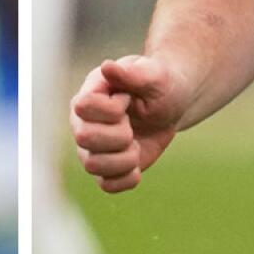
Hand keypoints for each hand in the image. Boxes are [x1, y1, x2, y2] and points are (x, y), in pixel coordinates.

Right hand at [71, 54, 188, 193]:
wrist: (170, 106)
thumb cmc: (160, 84)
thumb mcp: (154, 75)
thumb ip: (132, 73)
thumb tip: (107, 67)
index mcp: (89, 94)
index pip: (84, 107)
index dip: (113, 108)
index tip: (128, 99)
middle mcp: (82, 122)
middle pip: (85, 138)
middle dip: (119, 134)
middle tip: (132, 124)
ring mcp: (92, 148)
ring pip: (93, 166)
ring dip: (124, 158)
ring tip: (135, 144)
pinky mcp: (106, 169)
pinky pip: (107, 186)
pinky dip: (127, 178)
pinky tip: (137, 162)